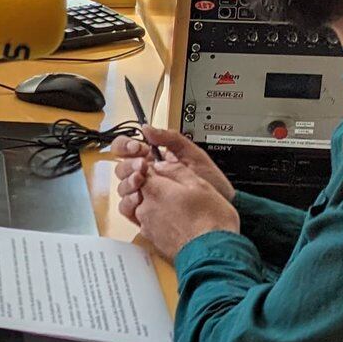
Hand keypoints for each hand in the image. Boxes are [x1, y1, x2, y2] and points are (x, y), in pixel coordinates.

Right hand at [110, 124, 233, 223]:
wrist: (221, 206)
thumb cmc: (211, 182)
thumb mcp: (193, 154)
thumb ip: (171, 138)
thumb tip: (147, 128)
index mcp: (154, 159)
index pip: (127, 149)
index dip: (127, 146)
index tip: (140, 148)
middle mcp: (146, 176)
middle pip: (121, 168)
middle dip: (129, 165)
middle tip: (143, 166)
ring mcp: (145, 194)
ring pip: (121, 187)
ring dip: (127, 183)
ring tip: (142, 182)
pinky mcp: (146, 213)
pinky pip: (126, 208)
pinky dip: (128, 202)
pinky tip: (140, 199)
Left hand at [122, 152, 239, 260]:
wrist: (211, 253)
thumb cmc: (210, 220)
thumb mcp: (200, 184)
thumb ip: (177, 170)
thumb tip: (162, 164)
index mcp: (155, 190)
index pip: (140, 171)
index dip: (150, 167)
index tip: (160, 168)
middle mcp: (145, 208)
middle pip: (139, 190)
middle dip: (152, 186)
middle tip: (172, 188)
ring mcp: (147, 225)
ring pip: (142, 207)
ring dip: (154, 204)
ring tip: (175, 206)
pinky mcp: (153, 239)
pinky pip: (148, 223)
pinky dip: (158, 219)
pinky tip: (175, 220)